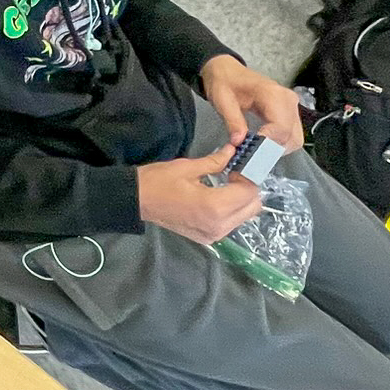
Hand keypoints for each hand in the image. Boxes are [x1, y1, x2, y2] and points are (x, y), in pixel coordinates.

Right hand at [136, 151, 265, 244]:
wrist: (136, 201)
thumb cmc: (159, 181)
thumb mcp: (188, 167)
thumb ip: (216, 161)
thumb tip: (234, 151)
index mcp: (215, 206)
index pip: (250, 192)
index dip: (248, 175)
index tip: (236, 165)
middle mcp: (219, 225)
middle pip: (253, 207)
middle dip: (247, 189)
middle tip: (232, 174)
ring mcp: (214, 235)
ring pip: (244, 216)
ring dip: (241, 200)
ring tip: (224, 186)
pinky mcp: (208, 238)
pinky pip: (231, 224)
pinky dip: (231, 211)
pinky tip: (217, 198)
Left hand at [201, 55, 305, 152]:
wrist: (226, 71)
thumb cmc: (224, 83)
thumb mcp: (222, 101)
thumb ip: (232, 121)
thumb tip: (239, 142)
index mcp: (272, 94)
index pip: (281, 127)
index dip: (268, 143)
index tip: (252, 152)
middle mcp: (288, 99)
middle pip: (291, 135)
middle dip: (272, 149)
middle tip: (252, 154)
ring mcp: (291, 105)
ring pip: (295, 137)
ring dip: (278, 148)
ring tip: (257, 151)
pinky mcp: (290, 111)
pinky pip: (292, 133)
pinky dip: (281, 143)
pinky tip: (264, 144)